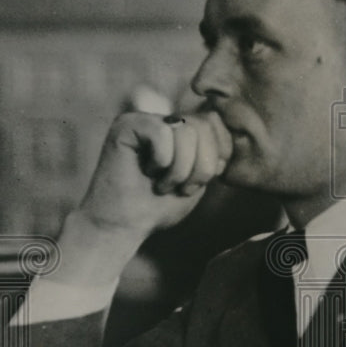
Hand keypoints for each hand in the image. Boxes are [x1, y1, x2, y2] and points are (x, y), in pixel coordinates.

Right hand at [54, 87, 232, 285]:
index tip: (194, 184)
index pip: (215, 123)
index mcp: (181, 131)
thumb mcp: (198, 178)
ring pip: (186, 130)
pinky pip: (162, 132)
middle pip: (205, 125)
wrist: (124, 226)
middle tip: (181, 188)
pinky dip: (161, 161)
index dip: (216, 157)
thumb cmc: (159, 207)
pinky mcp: (127, 124)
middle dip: (201, 166)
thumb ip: (211, 151)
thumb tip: (221, 120)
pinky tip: (146, 172)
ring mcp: (145, 119)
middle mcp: (163, 120)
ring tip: (162, 184)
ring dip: (180, 169)